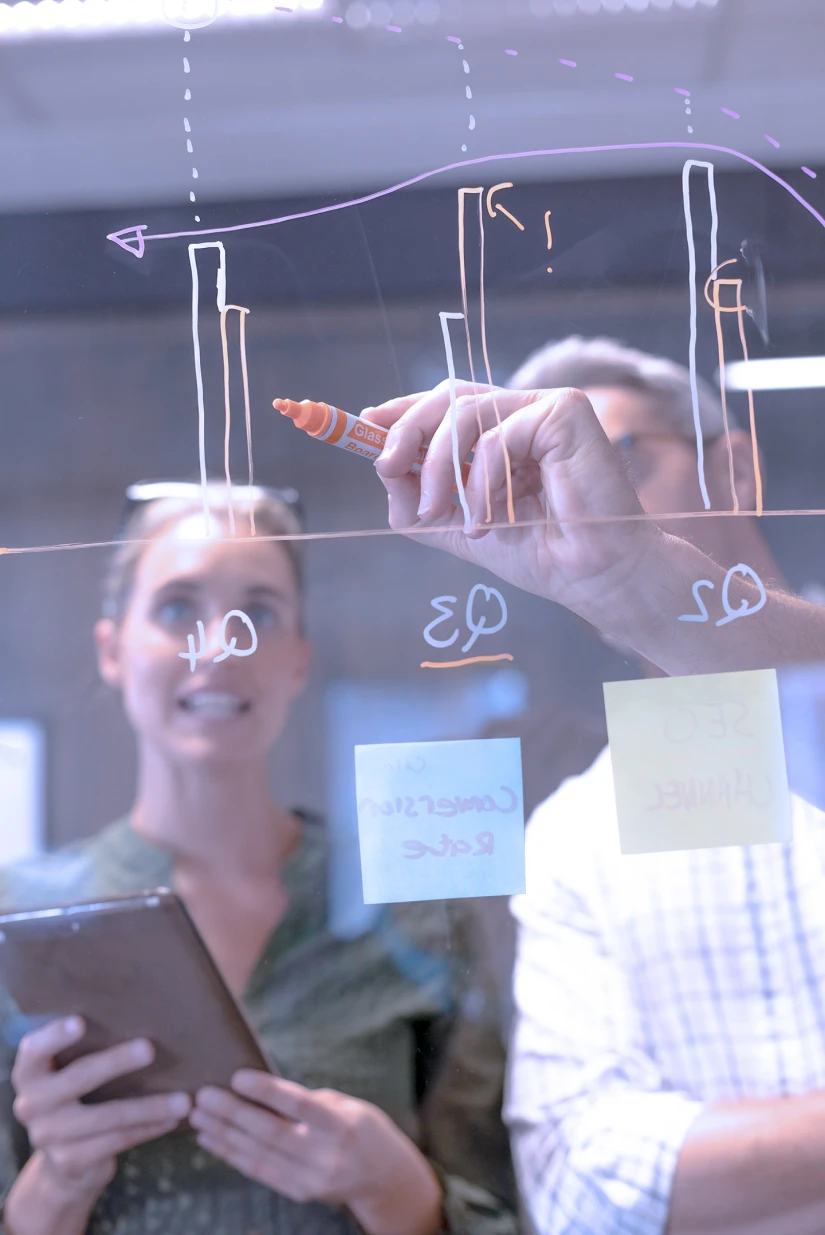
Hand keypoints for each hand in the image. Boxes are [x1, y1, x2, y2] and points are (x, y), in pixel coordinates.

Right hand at [6, 1017, 190, 1216]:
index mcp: (29, 1072)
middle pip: (78, 1078)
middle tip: (150, 1049)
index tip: (81, 1021)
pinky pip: (117, 1142)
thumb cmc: (78, 1095)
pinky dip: (149, 1129)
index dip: (56, 1036)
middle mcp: (31, 1104)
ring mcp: (48, 1137)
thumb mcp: (69, 1071)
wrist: (64, 1161)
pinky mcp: (69, 1162)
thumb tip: (143, 1007)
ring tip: (184, 1100)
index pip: (35, 1049)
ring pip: (106, 1118)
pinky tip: (173, 1119)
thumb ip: (87, 1045)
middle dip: (116, 1062)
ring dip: (149, 1107)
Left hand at [192, 1071, 442, 1234]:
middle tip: (203, 1095)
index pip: (299, 1106)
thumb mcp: (348, 1104)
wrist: (384, 1178)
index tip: (237, 1076)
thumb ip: (309, 1101)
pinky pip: (259, 1172)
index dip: (267, 1091)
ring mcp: (311, 1178)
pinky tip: (211, 1140)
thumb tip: (263, 1090)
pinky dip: (232, 1154)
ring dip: (224, 1134)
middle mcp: (325, 1155)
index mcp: (341, 1125)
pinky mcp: (299, 1192)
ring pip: (258, 1154)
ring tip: (197, 1116)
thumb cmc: (363, 1128)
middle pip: (271, 1133)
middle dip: (233, 1113)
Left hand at [364, 382, 663, 635]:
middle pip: (448, 396)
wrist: (593, 577)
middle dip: (406, 431)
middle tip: (386, 468)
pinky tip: (488, 521)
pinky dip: (481, 481)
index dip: (400, 410)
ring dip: (439, 468)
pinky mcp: (565, 412)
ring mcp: (546, 406)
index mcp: (503, 431)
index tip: (363, 425)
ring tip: (442, 515)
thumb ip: (420, 500)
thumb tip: (384, 469)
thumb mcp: (460, 527)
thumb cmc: (540, 553)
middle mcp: (525, 411)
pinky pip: (498, 435)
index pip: (444, 404)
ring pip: (464, 412)